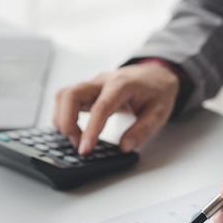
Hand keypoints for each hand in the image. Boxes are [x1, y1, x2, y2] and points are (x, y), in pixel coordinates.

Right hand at [53, 62, 179, 153]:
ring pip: (63, 96)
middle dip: (67, 122)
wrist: (156, 74)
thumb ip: (142, 130)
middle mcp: (102, 81)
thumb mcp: (159, 113)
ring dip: (62, 119)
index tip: (85, 149)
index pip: (100, 107)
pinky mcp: (87, 91)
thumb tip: (124, 147)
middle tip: (78, 144)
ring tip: (77, 139)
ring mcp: (92, 85)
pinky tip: (74, 130)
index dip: (90, 129)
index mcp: (122, 85)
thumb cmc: (158, 91)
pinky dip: (64, 115)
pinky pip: (66, 99)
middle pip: (70, 95)